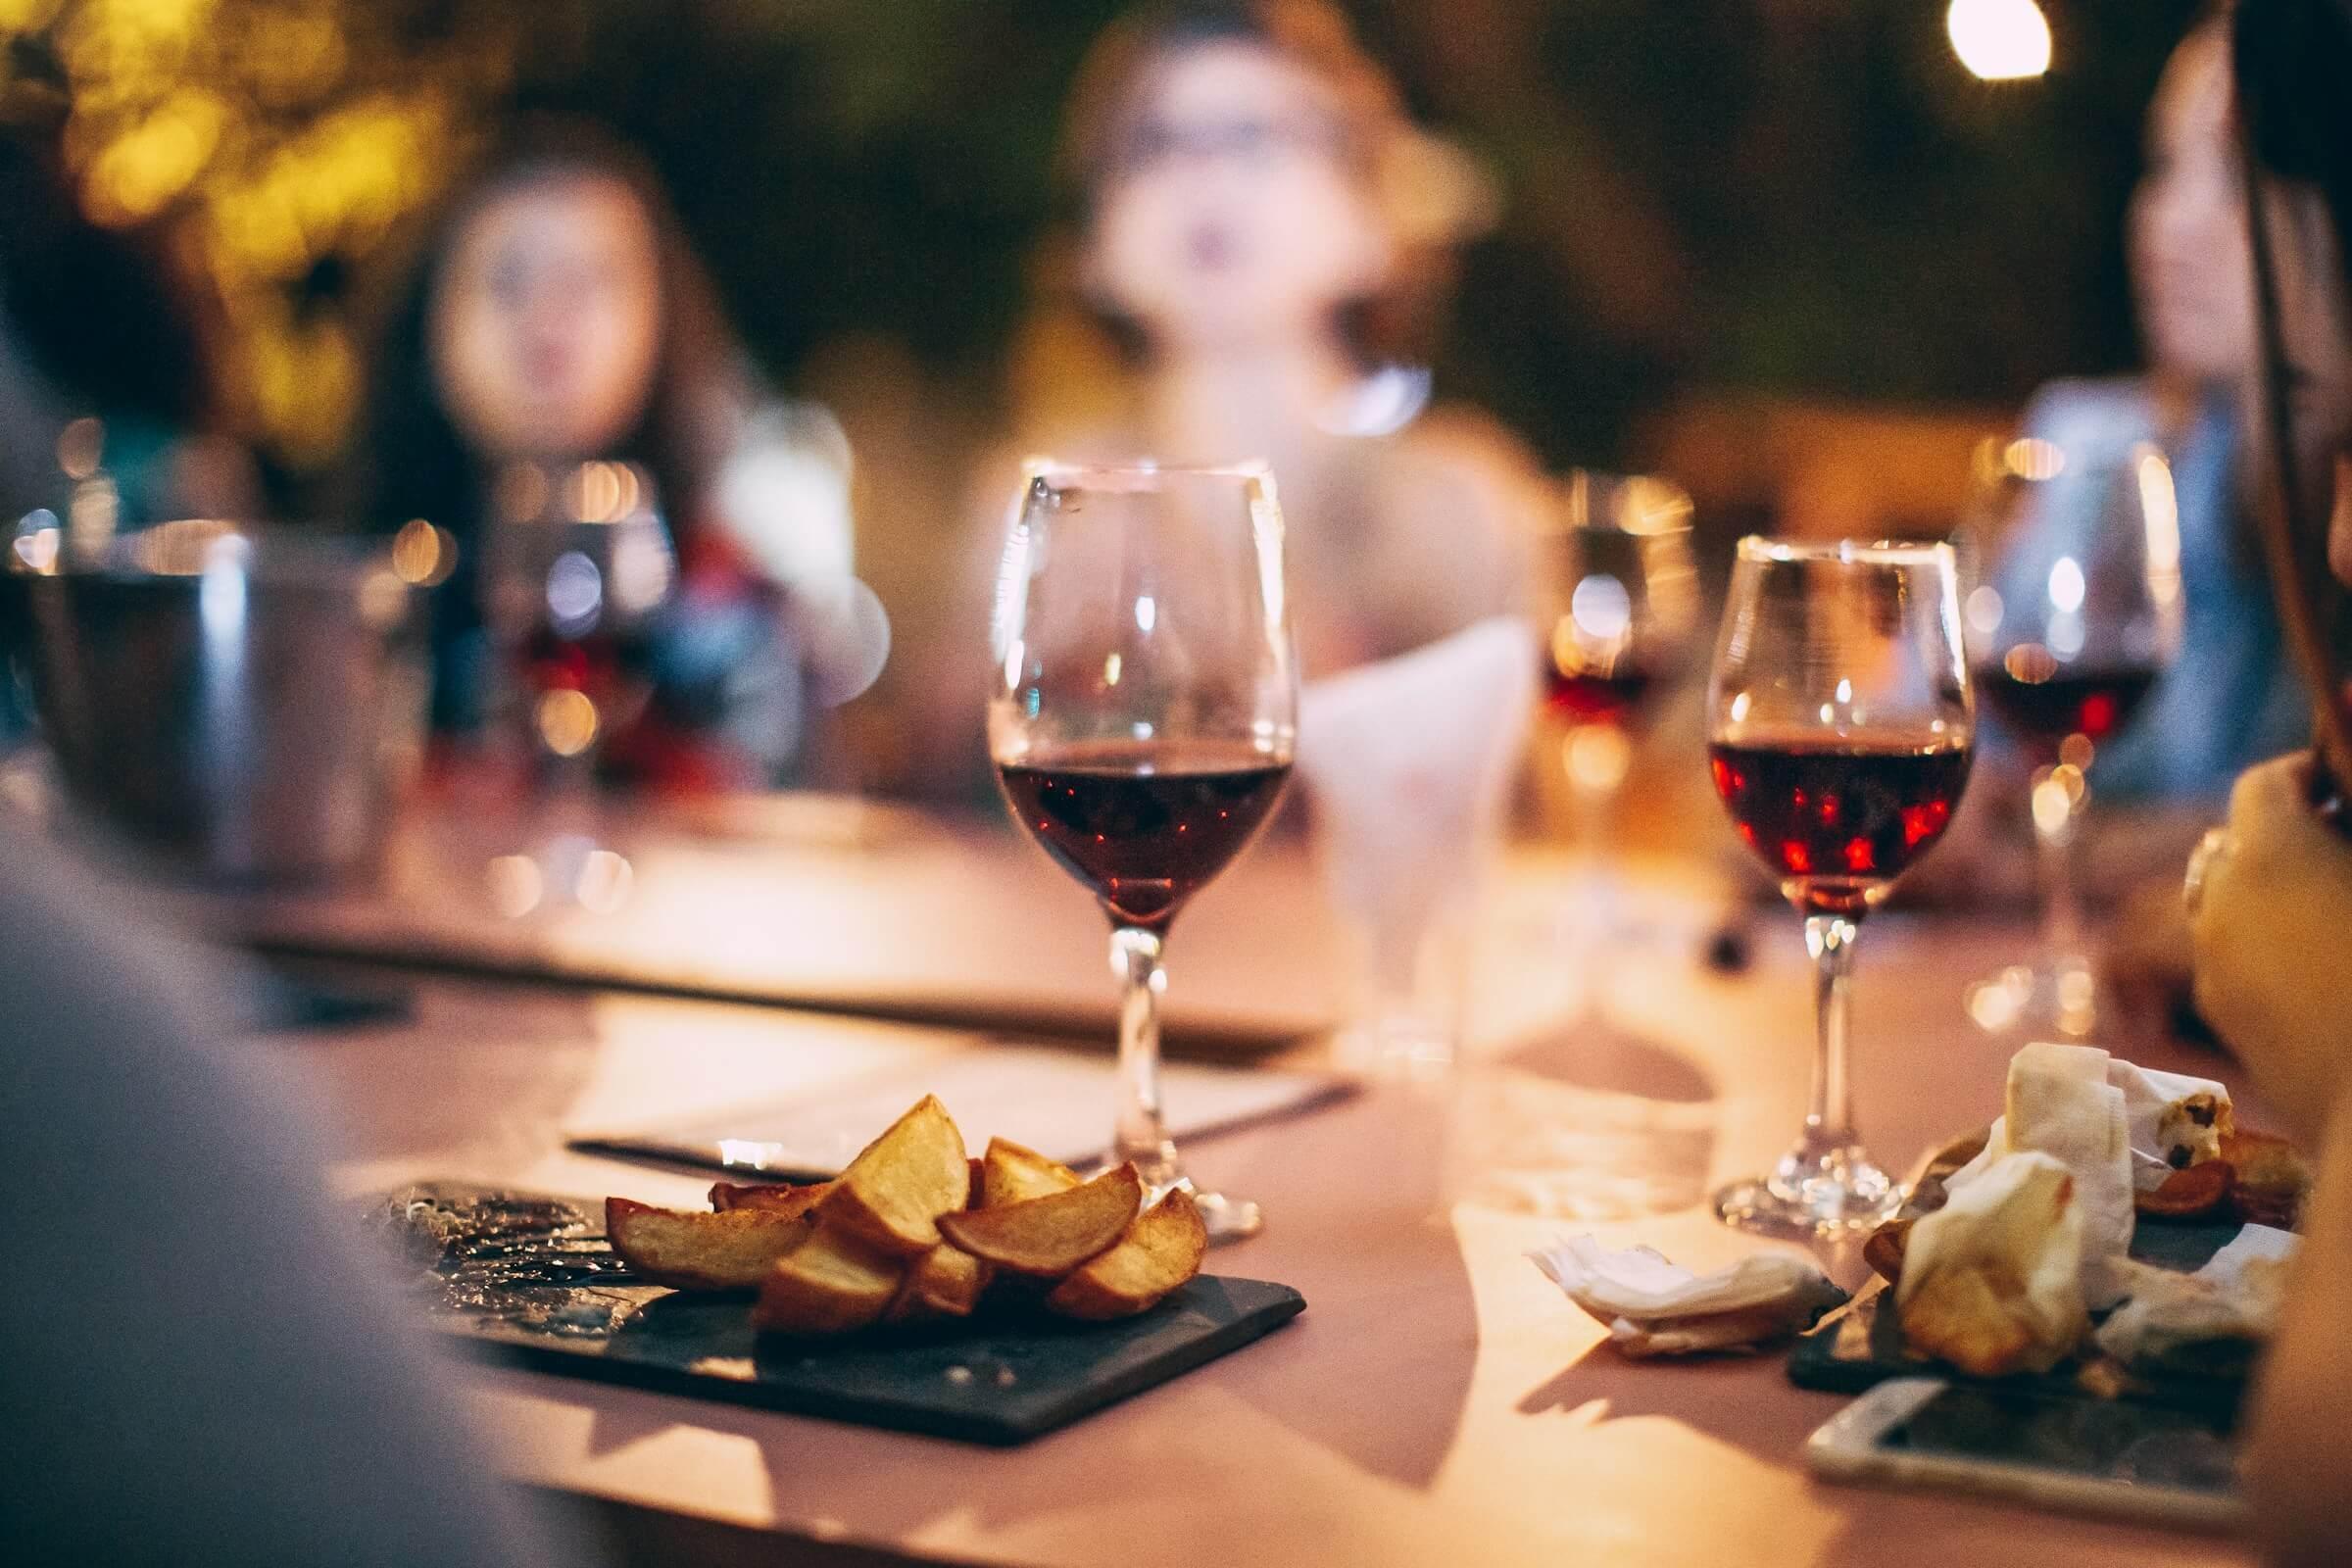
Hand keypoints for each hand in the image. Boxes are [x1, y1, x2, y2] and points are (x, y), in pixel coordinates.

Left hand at [2187, 753, 2351, 1143]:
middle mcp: (2220, 906)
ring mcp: (2216, 972)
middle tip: (2351, 846)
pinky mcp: (2230, 1030)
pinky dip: (2274, 952)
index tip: (2347, 785)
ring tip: (2346, 912)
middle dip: (2291, 836)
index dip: (2312, 773)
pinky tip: (2338, 976)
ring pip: (2232, 908)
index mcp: (2268, 855)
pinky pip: (2239, 964)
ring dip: (2277, 896)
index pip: (2267, 784)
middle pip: (2239, 845)